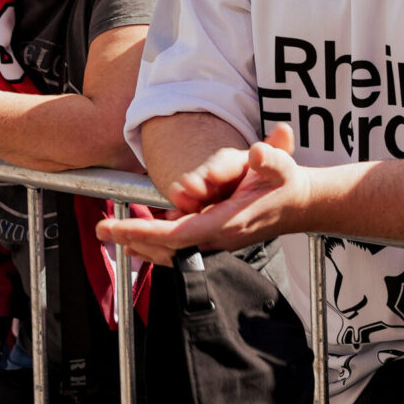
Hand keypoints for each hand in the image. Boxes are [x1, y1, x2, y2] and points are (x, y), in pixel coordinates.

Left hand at [97, 125, 308, 265]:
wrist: (302, 204)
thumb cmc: (287, 183)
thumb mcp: (282, 164)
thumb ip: (271, 156)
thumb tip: (258, 151)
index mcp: (226, 223)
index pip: (176, 234)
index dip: (144, 233)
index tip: (117, 228)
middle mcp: (218, 239)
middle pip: (167, 249)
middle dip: (133, 239)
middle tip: (101, 230)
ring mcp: (217, 244)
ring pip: (171, 253)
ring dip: (142, 245)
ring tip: (114, 235)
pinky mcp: (216, 242)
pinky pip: (180, 250)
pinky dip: (156, 246)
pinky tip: (140, 241)